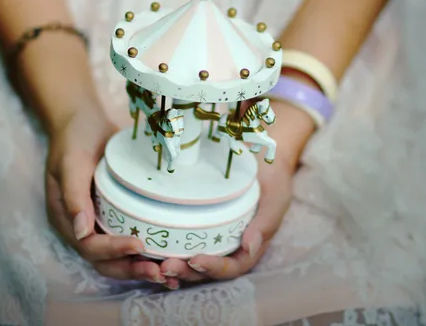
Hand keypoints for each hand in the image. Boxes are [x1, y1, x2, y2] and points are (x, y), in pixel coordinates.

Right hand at [45, 96, 171, 284]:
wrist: (83, 119)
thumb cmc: (74, 137)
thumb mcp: (70, 161)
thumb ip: (73, 195)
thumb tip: (81, 232)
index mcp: (65, 218)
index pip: (88, 246)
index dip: (112, 250)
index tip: (137, 245)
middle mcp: (81, 226)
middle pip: (104, 261)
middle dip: (130, 269)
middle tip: (160, 272)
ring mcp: (98, 222)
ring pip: (117, 257)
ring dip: (139, 267)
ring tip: (168, 274)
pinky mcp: (114, 215)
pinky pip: (127, 239)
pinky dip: (144, 253)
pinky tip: (167, 257)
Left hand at [160, 100, 315, 281]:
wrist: (263, 153)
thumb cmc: (272, 177)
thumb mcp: (275, 197)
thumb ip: (265, 222)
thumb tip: (249, 247)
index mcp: (249, 246)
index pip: (232, 266)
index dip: (214, 268)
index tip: (195, 260)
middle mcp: (228, 245)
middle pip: (206, 269)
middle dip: (186, 272)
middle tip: (166, 266)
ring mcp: (211, 234)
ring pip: (190, 259)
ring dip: (173, 264)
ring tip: (155, 262)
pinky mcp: (196, 220)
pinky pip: (181, 237)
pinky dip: (167, 245)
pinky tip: (149, 245)